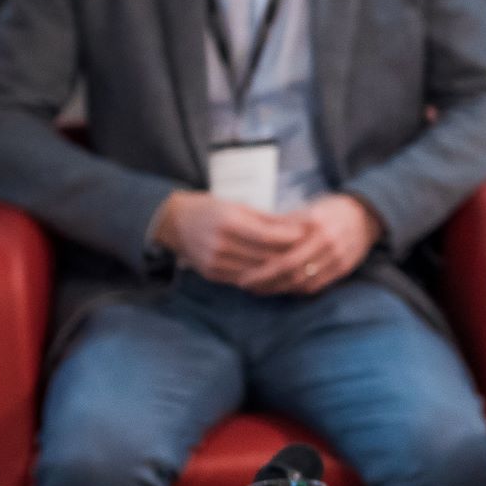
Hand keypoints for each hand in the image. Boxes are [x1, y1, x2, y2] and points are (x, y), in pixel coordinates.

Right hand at [156, 192, 308, 284]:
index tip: (307, 235)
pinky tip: (278, 275)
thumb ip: (267, 218)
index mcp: (227, 222)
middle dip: (289, 255)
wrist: (174, 222)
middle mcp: (219, 244)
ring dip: (279, 270)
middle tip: (310, 252)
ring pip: (256, 271)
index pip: (266, 235)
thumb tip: (299, 225)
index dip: (289, 237)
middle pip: (263, 255)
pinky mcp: (212, 274)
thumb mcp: (238, 205)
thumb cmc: (212, 209)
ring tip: (299, 265)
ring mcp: (214, 261)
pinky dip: (263, 278)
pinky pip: (243, 279)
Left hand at [235, 195, 381, 295]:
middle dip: (265, 279)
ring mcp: (338, 256)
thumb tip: (254, 238)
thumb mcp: (306, 209)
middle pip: (291, 269)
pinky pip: (315, 286)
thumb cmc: (328, 210)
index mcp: (316, 224)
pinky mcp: (343, 268)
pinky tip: (280, 288)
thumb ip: (284, 224)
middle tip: (245, 283)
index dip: (263, 265)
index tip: (243, 270)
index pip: (285, 251)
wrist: (366, 215)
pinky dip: (295, 290)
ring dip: (278, 288)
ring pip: (303, 281)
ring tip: (258, 288)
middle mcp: (329, 241)